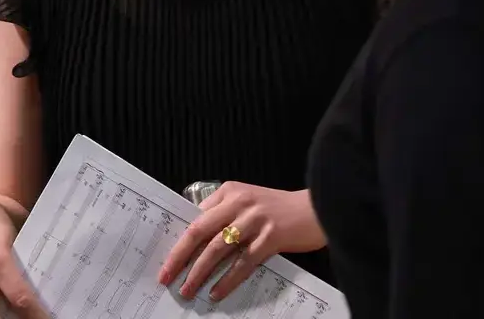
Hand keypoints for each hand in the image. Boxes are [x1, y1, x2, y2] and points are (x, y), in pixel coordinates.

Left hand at [157, 184, 324, 301]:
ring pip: (217, 249)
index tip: (167, 259)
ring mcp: (254, 220)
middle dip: (179, 256)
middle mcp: (238, 203)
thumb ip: (224, 212)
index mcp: (229, 192)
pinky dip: (227, 279)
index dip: (179, 241)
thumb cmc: (279, 207)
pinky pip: (242, 263)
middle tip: (166, 276)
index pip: (196, 218)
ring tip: (188, 289)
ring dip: (199, 272)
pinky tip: (217, 292)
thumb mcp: (248, 200)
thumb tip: (197, 238)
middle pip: (199, 232)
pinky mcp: (270, 238)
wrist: (317, 207)